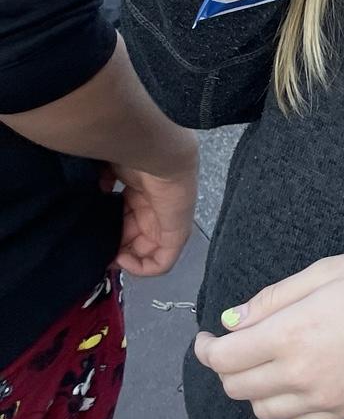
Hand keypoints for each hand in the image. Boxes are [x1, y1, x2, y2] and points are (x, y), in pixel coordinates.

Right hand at [108, 144, 198, 275]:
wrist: (158, 150)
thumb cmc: (133, 154)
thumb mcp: (110, 171)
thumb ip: (101, 184)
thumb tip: (96, 192)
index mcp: (141, 192)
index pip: (125, 220)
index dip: (108, 231)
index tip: (91, 235)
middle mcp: (156, 207)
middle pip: (135, 238)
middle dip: (114, 247)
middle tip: (97, 249)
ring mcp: (169, 220)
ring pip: (148, 252)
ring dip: (125, 259)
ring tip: (108, 256)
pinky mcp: (177, 232)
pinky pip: (163, 262)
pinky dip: (142, 268)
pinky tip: (122, 260)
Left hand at [195, 254, 343, 418]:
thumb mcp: (319, 275)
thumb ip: (270, 300)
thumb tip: (231, 322)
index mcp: (288, 334)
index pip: (224, 358)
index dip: (206, 349)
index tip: (207, 338)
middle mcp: (298, 373)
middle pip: (237, 387)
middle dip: (229, 367)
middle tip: (237, 348)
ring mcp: (320, 397)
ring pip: (263, 410)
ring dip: (257, 389)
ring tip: (271, 365)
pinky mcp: (341, 411)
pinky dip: (287, 407)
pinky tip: (298, 384)